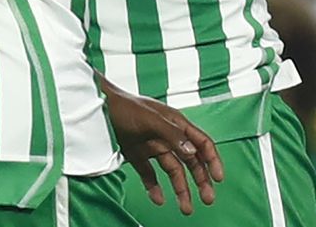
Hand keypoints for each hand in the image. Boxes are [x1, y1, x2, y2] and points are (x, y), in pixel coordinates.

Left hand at [103, 80, 223, 214]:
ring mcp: (153, 147)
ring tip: (186, 209)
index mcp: (177, 124)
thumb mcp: (150, 119)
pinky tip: (159, 199)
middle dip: (201, 180)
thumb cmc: (125, 108)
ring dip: (181, 190)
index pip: (201, 143)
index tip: (218, 178)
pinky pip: (150, 175)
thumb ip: (172, 134)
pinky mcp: (138, 156)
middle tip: (208, 199)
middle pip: (191, 161)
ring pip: (173, 171)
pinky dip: (155, 188)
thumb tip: (192, 152)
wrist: (97, 107)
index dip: (212, 160)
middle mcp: (168, 136)